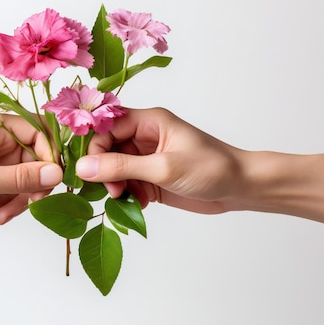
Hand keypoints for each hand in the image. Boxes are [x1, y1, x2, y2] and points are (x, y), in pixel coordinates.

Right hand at [75, 108, 243, 213]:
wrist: (240, 188)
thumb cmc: (211, 168)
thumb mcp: (164, 168)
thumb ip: (122, 167)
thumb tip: (83, 168)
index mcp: (149, 121)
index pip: (107, 126)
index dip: (95, 147)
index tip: (90, 170)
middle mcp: (144, 137)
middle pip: (107, 148)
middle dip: (104, 169)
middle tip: (113, 189)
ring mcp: (147, 158)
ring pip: (114, 168)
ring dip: (114, 185)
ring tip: (125, 198)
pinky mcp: (151, 178)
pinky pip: (126, 184)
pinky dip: (126, 195)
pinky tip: (139, 203)